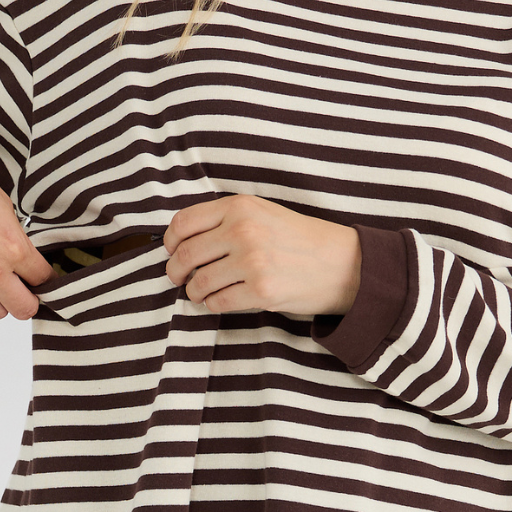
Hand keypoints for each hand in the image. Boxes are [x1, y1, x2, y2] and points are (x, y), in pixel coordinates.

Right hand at [0, 155, 54, 320]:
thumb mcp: (7, 212)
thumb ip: (19, 245)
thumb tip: (28, 269)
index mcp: (13, 249)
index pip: (43, 281)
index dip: (45, 279)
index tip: (42, 278)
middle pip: (23, 309)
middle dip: (28, 300)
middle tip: (24, 290)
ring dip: (1, 301)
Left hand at [163, 194, 360, 319]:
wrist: (341, 263)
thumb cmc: (300, 239)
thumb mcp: (263, 212)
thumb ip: (226, 219)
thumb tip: (184, 241)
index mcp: (240, 207)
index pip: (183, 222)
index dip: (169, 241)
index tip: (171, 251)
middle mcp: (242, 231)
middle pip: (185, 255)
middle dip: (175, 271)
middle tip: (179, 278)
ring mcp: (251, 262)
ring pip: (199, 283)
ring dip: (194, 292)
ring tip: (200, 292)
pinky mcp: (260, 291)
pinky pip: (218, 302)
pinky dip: (212, 305)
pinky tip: (220, 300)